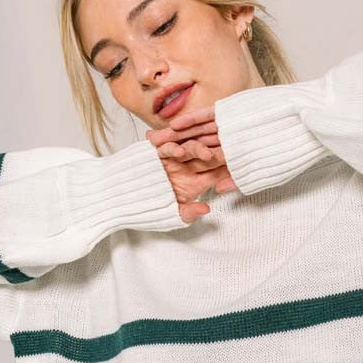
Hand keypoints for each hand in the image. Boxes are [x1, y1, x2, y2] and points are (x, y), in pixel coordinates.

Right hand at [145, 105, 237, 223]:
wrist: (127, 201)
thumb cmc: (151, 209)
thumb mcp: (174, 215)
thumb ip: (190, 213)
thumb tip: (206, 210)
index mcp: (197, 182)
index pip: (216, 174)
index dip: (225, 172)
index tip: (235, 170)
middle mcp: (188, 168)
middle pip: (206, 159)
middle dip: (216, 156)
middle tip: (226, 155)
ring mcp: (174, 159)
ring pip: (189, 149)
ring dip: (198, 149)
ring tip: (205, 154)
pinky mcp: (158, 152)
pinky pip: (166, 147)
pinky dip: (172, 148)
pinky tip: (178, 152)